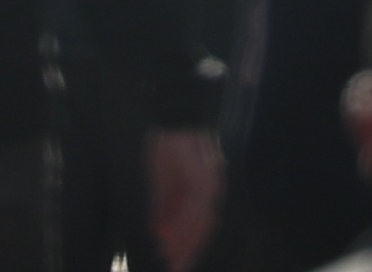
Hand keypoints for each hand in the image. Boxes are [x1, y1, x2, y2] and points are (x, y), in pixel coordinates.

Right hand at [145, 129, 221, 270]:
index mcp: (204, 189)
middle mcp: (212, 187)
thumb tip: (159, 231)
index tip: (176, 263)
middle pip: (204, 228)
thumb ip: (164, 205)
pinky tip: (166, 234)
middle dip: (188, 250)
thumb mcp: (163, 180)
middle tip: (174, 268)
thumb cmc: (169, 145)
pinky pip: (193, 205)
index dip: (189, 246)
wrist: (174, 115)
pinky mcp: (201, 175)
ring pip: (200, 220)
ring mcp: (209, 181)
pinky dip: (181, 223)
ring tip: (168, 257)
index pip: (202, 226)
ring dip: (183, 241)